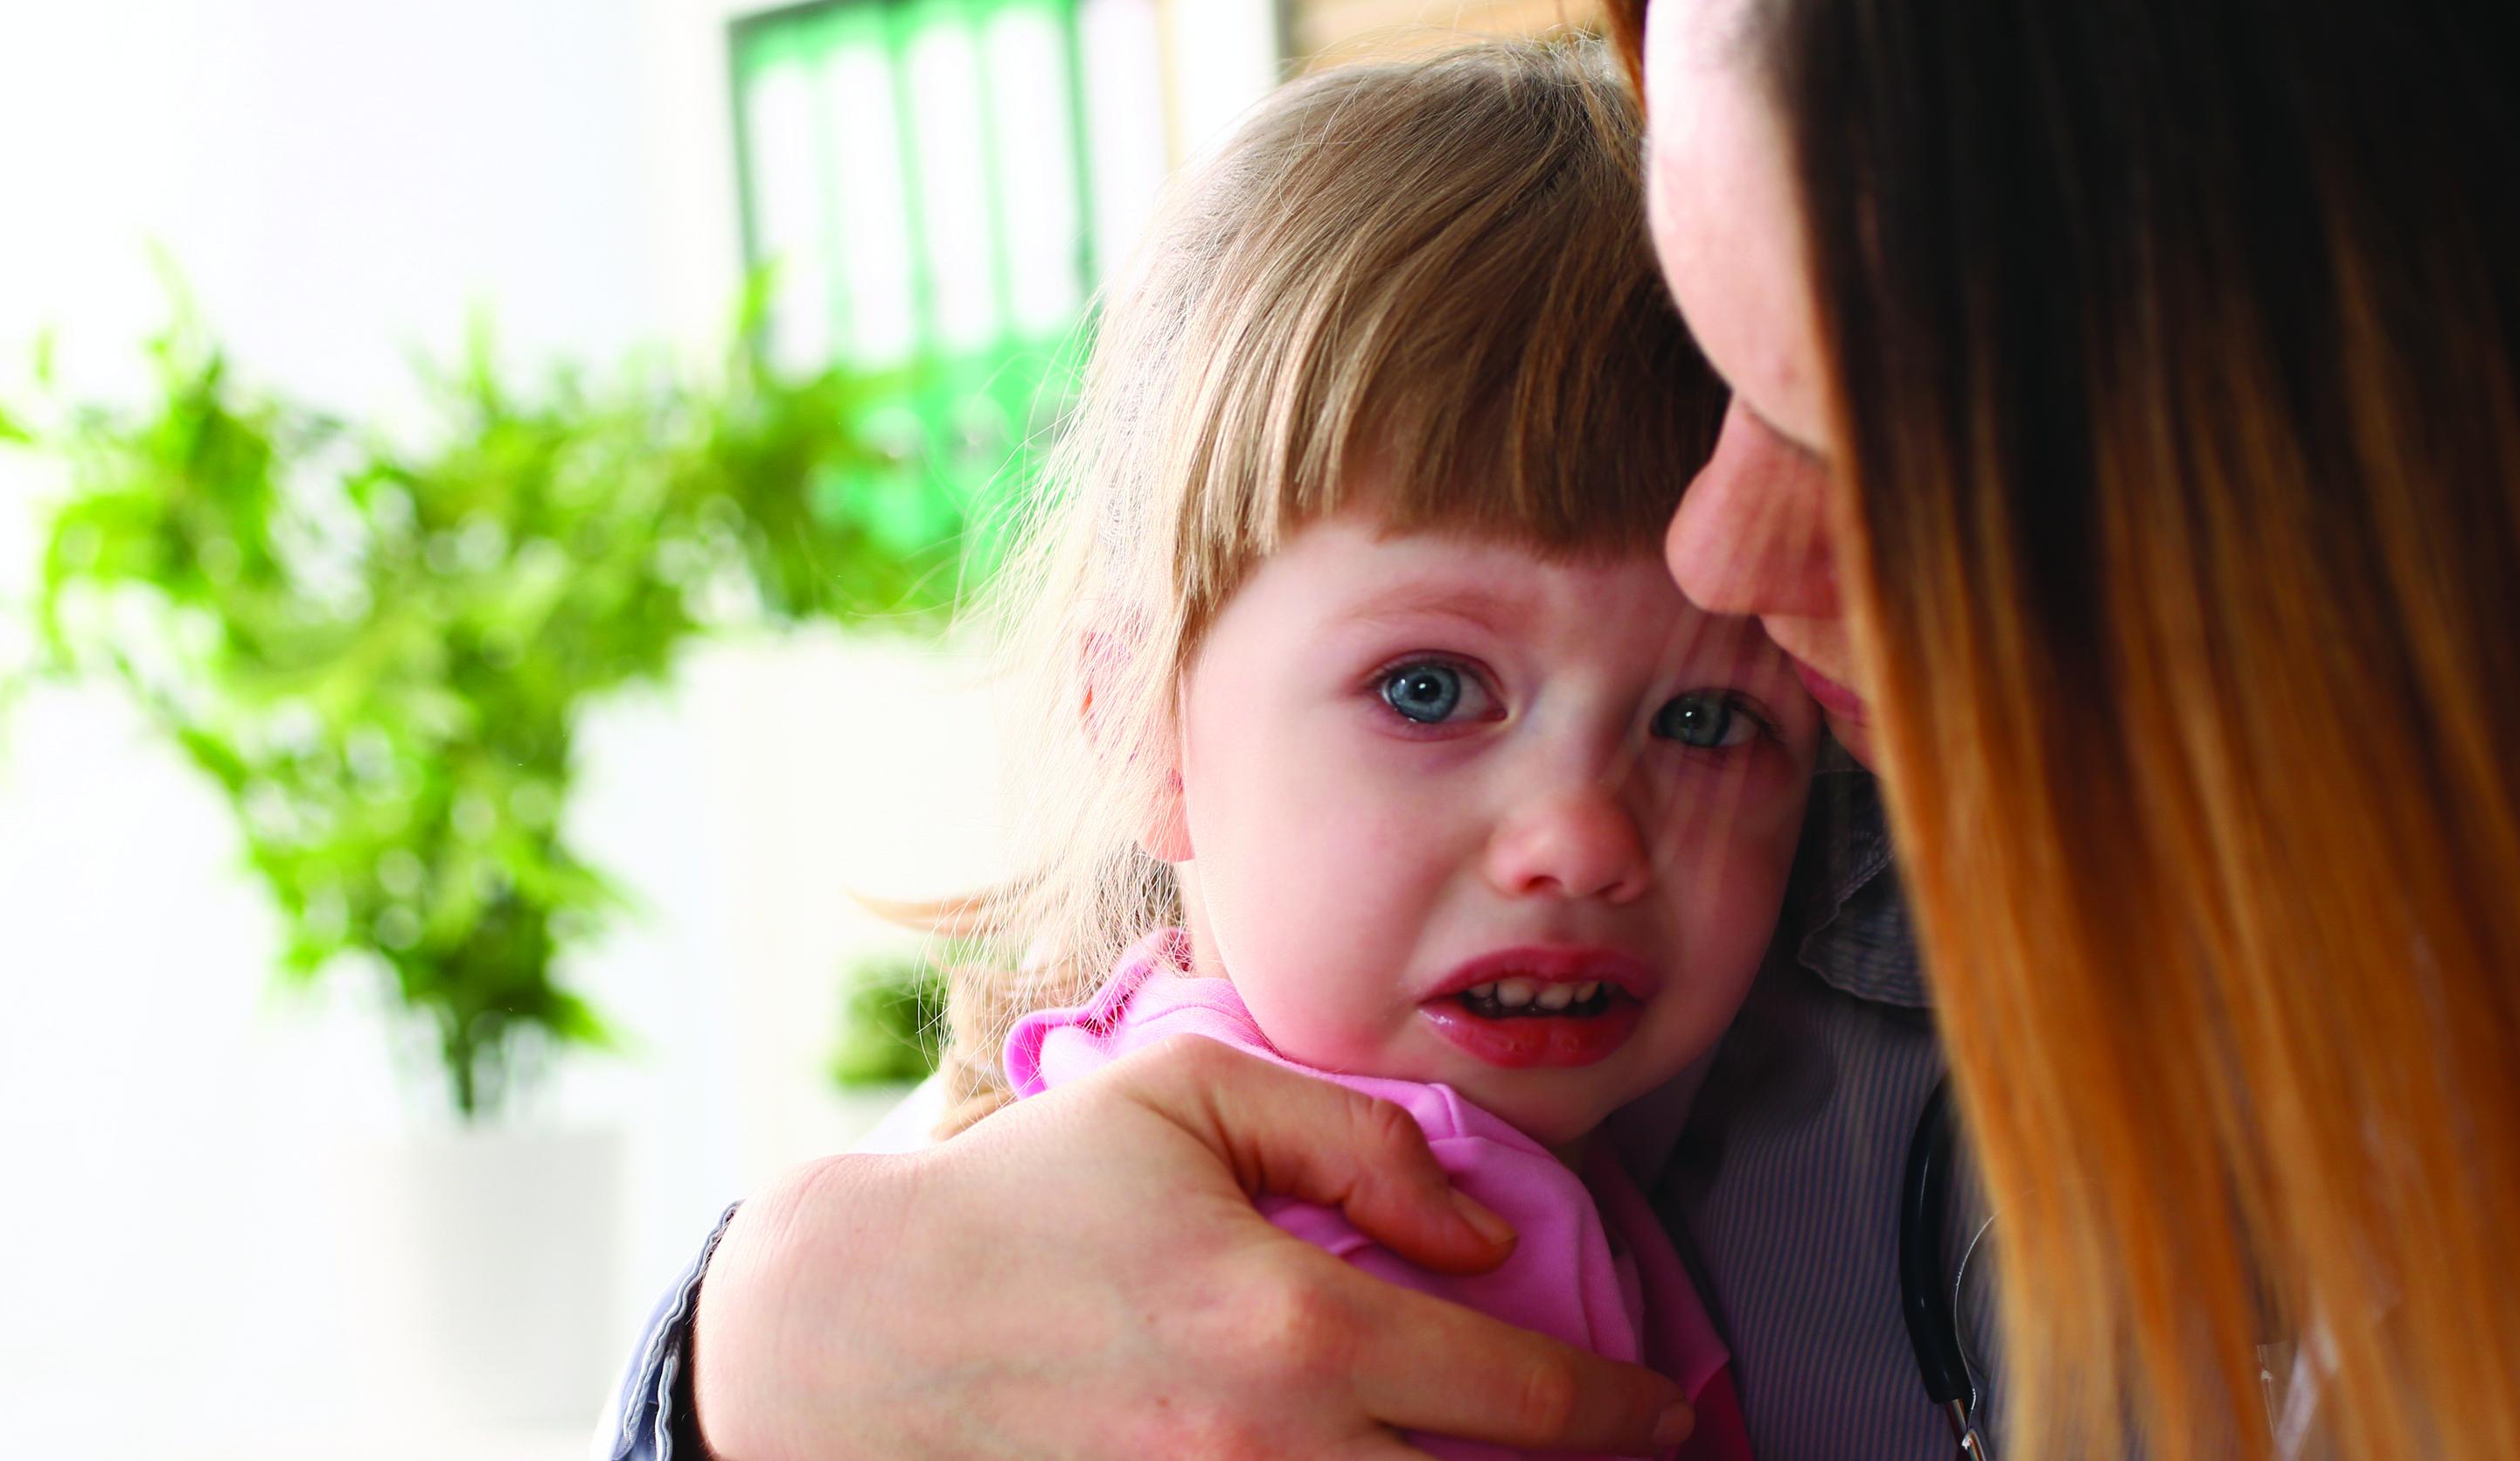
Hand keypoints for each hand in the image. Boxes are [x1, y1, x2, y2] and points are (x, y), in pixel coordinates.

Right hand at [694, 1035, 1697, 1458]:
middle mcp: (1267, 1457)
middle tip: (1621, 1460)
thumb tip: (1485, 1231)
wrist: (856, 1336)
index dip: (1624, 1415)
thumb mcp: (1186, 1094)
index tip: (1663, 1416)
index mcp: (1291, 1328)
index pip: (1524, 1400)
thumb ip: (1359, 1141)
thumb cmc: (1026, 1198)